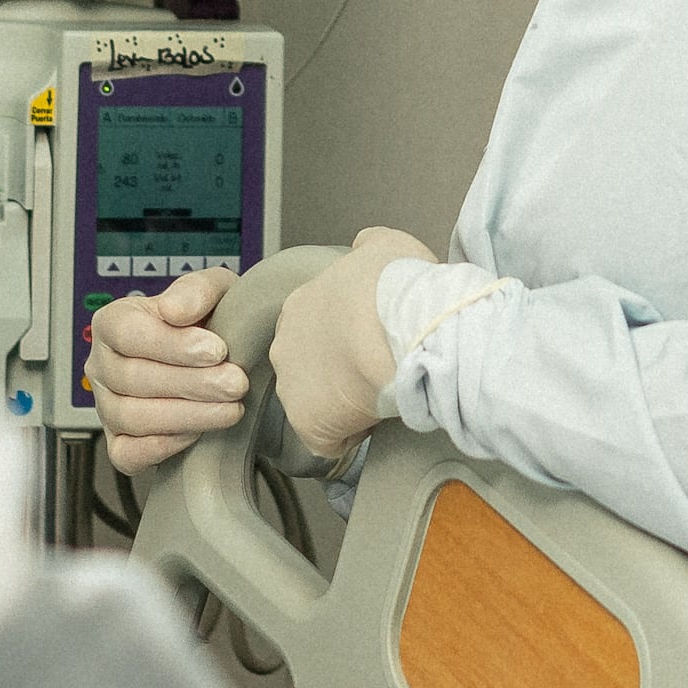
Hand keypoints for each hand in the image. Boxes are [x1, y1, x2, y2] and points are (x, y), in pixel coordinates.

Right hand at [85, 263, 245, 475]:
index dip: (172, 344)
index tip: (216, 350)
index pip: (128, 333)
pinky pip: (127, 453)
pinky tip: (198, 434)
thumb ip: (196, 290)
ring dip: (187, 416)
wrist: (222, 363)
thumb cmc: (209, 325)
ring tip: (230, 409)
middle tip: (235, 384)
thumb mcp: (213, 292)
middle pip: (133, 378)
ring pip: (132, 417)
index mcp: (114, 322)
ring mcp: (106, 406)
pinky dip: (161, 447)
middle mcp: (102, 365)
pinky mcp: (119, 442)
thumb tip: (173, 309)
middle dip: (191, 384)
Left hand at [270, 226, 437, 463]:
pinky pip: (328, 441)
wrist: (403, 325)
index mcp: (299, 304)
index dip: (343, 342)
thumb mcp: (384, 245)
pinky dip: (349, 438)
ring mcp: (292, 387)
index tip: (369, 344)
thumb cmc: (397, 284)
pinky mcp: (309, 424)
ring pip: (315, 406)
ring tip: (378, 398)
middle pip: (307, 370)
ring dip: (341, 407)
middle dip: (336, 375)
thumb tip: (363, 247)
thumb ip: (367, 247)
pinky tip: (375, 422)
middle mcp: (284, 345)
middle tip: (375, 372)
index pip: (313, 332)